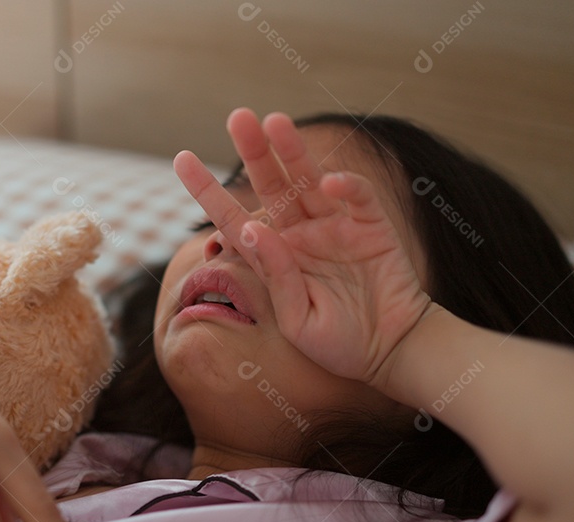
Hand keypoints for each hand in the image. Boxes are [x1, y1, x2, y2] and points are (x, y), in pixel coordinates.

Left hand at [173, 108, 436, 387]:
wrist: (391, 352)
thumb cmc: (337, 344)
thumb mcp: (297, 320)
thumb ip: (274, 275)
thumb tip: (251, 228)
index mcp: (274, 256)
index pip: (233, 218)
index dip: (208, 189)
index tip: (182, 159)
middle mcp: (301, 233)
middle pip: (272, 184)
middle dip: (254, 151)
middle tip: (238, 117)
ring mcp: (336, 226)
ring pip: (309, 179)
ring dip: (293, 150)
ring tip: (274, 120)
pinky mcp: (372, 225)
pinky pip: (356, 196)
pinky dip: (346, 185)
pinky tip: (329, 182)